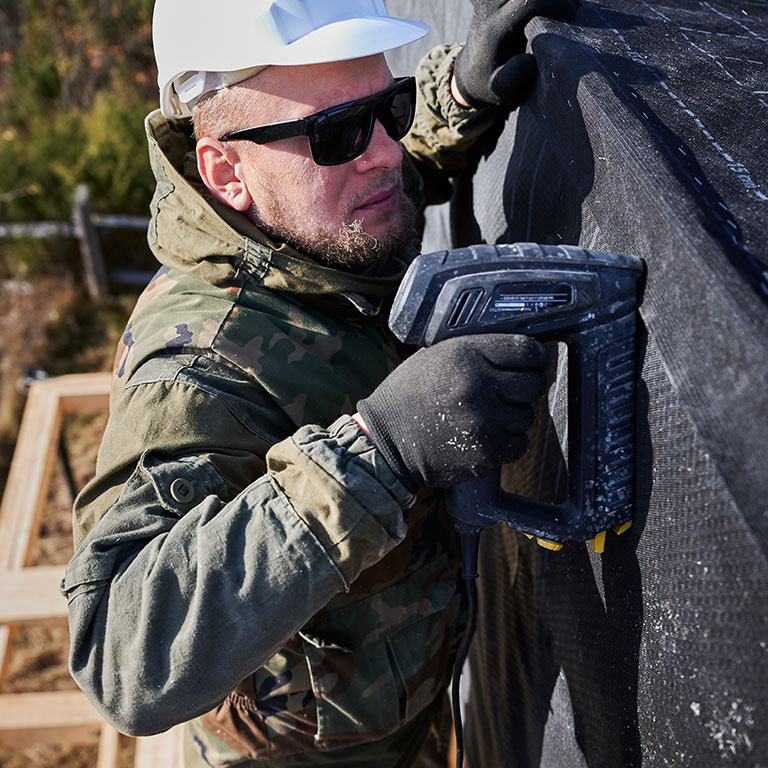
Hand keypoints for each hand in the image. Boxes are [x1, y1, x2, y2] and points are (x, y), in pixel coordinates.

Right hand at [356, 334, 547, 490]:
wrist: (385, 442)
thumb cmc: (406, 397)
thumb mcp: (433, 357)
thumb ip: (474, 352)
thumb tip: (518, 353)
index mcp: (465, 354)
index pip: (526, 350)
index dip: (534, 357)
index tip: (532, 363)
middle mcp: (478, 384)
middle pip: (533, 384)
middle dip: (524, 388)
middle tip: (506, 393)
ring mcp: (484, 420)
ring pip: (527, 416)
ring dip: (513, 418)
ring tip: (487, 417)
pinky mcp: (486, 451)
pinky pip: (520, 444)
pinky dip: (509, 443)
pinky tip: (486, 436)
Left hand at [453, 0, 580, 108]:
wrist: (469, 70)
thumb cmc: (487, 82)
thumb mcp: (496, 89)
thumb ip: (511, 78)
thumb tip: (531, 61)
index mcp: (494, 28)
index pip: (528, 1)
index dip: (553, 2)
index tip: (572, 11)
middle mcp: (491, 6)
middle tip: (575, 7)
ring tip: (567, 6)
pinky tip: (553, 5)